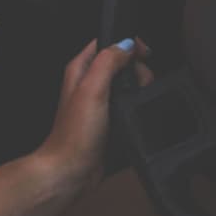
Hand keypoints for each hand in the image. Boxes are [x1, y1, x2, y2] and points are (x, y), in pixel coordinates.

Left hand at [34, 38, 148, 197]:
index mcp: (80, 69)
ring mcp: (100, 103)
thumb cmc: (74, 134)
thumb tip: (126, 44)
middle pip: (123, 63)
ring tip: (137, 102)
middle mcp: (89, 84)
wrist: (72, 171)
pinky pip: (130, 106)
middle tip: (139, 85)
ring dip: (139, 90)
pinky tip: (137, 114)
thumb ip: (108, 62)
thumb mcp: (92, 89)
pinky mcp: (110, 121)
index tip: (144, 53)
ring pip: (129, 85)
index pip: (107, 43)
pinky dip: (137, 107)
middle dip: (138, 70)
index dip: (127, 44)